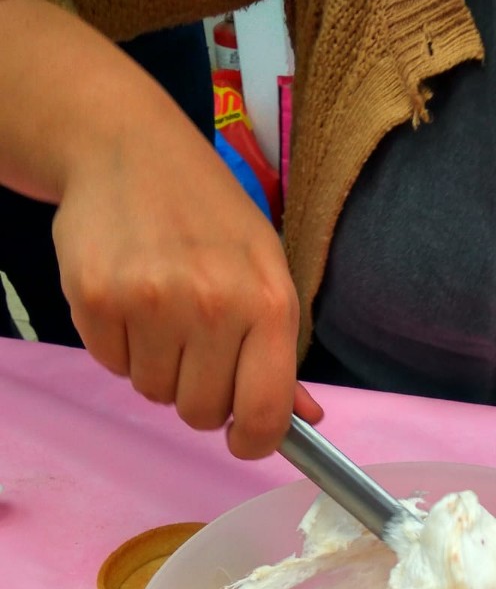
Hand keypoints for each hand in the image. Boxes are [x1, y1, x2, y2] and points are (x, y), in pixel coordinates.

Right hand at [51, 112, 320, 456]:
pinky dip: (119, 346)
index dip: (254, 441)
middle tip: (196, 349)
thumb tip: (306, 419)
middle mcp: (213, 304)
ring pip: (154, 393)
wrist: (127, 147)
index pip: (264, 411)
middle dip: (199, 395)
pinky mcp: (95, 297)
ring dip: (158, 367)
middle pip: (201, 413)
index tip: (244, 440)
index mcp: (269, 302)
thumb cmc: (210, 217)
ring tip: (162, 312)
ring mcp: (151, 301)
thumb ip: (281, 353)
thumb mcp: (266, 270)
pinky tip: (130, 299)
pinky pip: (112, 365)